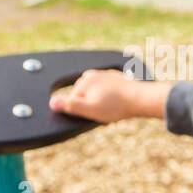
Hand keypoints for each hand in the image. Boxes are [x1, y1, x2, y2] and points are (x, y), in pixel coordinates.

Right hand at [48, 68, 170, 122]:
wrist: (141, 99)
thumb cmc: (116, 105)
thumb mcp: (89, 109)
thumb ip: (69, 105)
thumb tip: (51, 102)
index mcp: (84, 81)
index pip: (74, 100)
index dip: (82, 111)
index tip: (93, 117)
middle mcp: (94, 75)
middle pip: (85, 95)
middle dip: (91, 106)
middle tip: (104, 116)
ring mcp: (106, 75)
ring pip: (97, 93)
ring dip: (101, 103)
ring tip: (112, 112)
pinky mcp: (118, 78)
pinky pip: (109, 91)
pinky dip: (111, 98)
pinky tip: (118, 105)